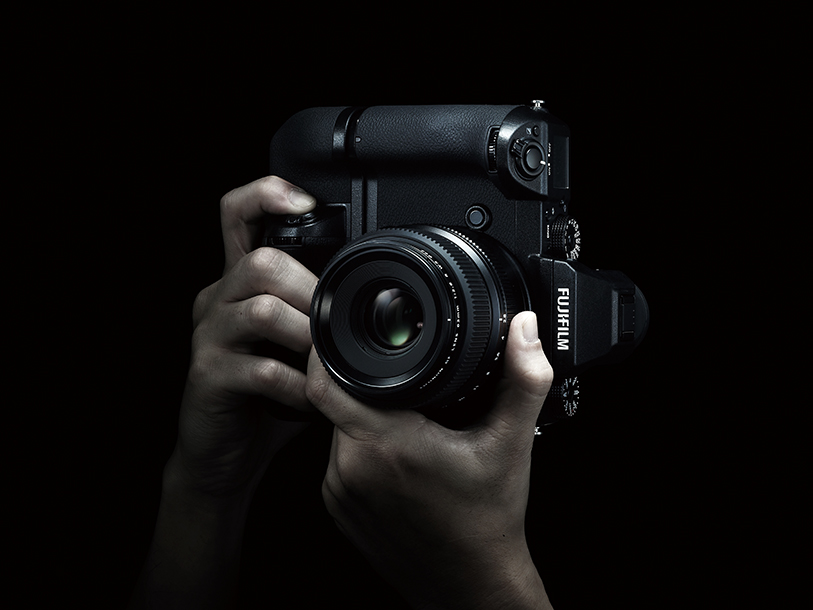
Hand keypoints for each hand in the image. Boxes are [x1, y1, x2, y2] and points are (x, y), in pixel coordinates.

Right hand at [129, 176, 319, 608]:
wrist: (225, 453)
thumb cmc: (268, 395)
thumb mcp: (295, 346)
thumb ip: (321, 315)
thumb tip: (380, 297)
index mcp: (238, 283)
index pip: (235, 215)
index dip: (265, 195)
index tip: (306, 202)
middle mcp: (217, 300)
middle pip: (262, 262)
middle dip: (313, 291)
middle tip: (339, 327)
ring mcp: (208, 336)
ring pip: (262, 310)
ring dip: (309, 337)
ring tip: (329, 364)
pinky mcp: (206, 375)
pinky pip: (260, 369)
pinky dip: (296, 386)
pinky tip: (311, 402)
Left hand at [306, 311, 554, 609]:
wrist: (470, 585)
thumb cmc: (487, 521)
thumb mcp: (511, 445)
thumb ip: (523, 381)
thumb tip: (524, 330)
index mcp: (387, 445)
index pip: (327, 383)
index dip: (331, 351)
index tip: (352, 335)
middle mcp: (351, 469)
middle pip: (335, 400)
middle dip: (362, 382)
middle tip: (400, 379)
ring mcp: (340, 491)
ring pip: (336, 428)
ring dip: (361, 414)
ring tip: (403, 416)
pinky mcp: (338, 507)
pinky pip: (337, 457)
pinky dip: (359, 444)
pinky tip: (394, 451)